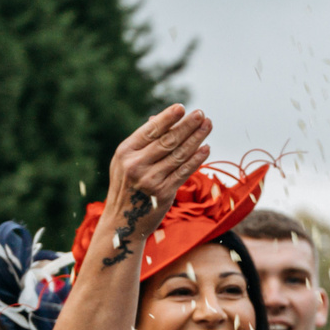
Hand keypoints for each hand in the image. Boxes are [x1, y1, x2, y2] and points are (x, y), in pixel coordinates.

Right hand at [99, 106, 213, 258]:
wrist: (122, 222)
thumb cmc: (126, 186)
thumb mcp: (126, 162)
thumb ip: (143, 142)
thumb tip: (162, 119)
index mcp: (124, 152)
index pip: (150, 131)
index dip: (167, 118)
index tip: (182, 107)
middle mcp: (135, 165)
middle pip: (167, 140)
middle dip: (187, 126)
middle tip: (201, 114)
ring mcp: (149, 180)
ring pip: (179, 155)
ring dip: (196, 138)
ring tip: (208, 126)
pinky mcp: (163, 193)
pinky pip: (184, 172)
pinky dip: (196, 159)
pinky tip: (206, 148)